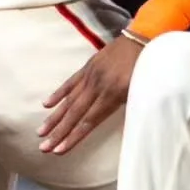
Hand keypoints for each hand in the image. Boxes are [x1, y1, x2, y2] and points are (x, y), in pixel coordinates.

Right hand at [39, 34, 144, 154]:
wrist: (144, 38)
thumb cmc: (148, 69)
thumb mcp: (143, 91)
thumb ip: (129, 109)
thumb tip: (122, 130)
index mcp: (113, 94)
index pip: (89, 121)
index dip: (74, 137)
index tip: (60, 151)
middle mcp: (98, 86)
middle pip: (75, 113)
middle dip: (58, 132)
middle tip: (43, 148)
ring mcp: (90, 75)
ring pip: (69, 100)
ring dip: (54, 118)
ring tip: (41, 132)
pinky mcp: (88, 66)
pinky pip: (71, 82)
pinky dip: (58, 94)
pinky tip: (46, 105)